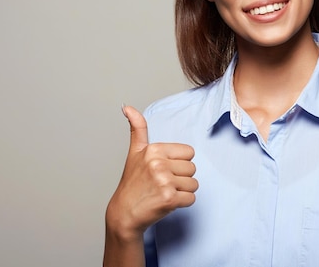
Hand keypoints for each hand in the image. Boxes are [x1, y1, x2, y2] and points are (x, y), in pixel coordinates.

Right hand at [106, 106, 198, 238]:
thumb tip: (127, 106)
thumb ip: (137, 128)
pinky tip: (167, 202)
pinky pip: (191, 198)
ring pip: (194, 184)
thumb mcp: (135, 152)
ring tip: (165, 192)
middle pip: (192, 168)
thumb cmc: (133, 182)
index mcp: (154, 149)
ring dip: (183, 191)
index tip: (164, 170)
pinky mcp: (169, 199)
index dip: (179, 163)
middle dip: (181, 178)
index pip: (189, 152)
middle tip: (163, 183)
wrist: (124, 212)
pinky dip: (183, 203)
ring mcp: (164, 181)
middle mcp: (158, 163)